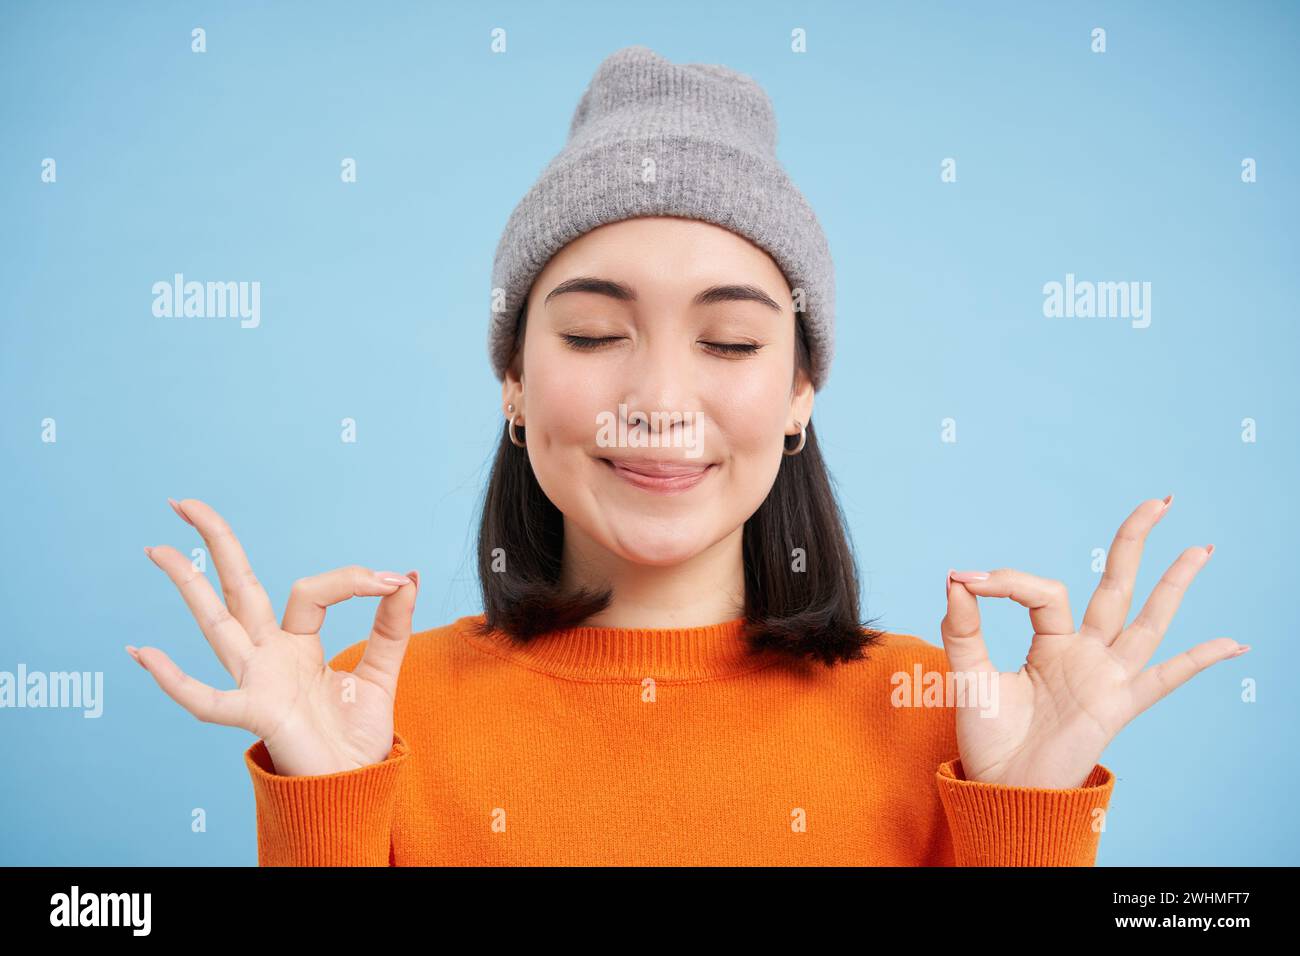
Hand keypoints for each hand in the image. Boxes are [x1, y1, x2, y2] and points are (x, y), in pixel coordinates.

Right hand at [133, 497, 418, 776]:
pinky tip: (142, 654)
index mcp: (298, 642)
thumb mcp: (382, 670)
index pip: (312, 590)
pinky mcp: (256, 715)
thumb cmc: (355, 734)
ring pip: (216, 625)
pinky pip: (207, 699)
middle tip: (185, 503)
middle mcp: (269, 655)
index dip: (353, 579)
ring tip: (158, 549)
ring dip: (188, 587)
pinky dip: (175, 680)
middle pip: (239, 588)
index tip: (394, 580)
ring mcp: (256, 682)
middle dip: (216, 544)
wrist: (354, 786)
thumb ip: (392, 624)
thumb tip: (408, 575)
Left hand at [938, 495, 1248, 788]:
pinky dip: (1198, 661)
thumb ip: (962, 628)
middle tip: (1158, 501)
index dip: (1005, 580)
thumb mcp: (968, 674)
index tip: (966, 579)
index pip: (1042, 590)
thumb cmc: (987, 736)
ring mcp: (1106, 678)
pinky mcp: (1117, 707)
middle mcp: (1086, 654)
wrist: (999, 789)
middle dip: (1135, 543)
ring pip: (1146, 620)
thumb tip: (954, 578)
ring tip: (1200, 549)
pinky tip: (1233, 643)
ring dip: (1174, 585)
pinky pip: (1164, 680)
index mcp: (1051, 641)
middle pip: (1117, 587)